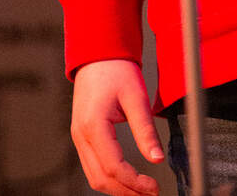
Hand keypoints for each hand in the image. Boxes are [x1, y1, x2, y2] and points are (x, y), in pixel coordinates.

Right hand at [71, 59, 165, 195]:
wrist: (98, 54)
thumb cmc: (116, 70)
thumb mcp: (136, 97)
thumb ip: (146, 130)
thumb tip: (157, 158)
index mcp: (93, 125)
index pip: (113, 167)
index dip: (134, 182)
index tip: (154, 187)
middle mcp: (81, 135)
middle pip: (100, 178)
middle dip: (126, 191)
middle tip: (151, 193)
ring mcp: (78, 137)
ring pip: (94, 176)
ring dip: (117, 188)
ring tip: (141, 190)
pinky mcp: (82, 136)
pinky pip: (92, 166)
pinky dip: (109, 177)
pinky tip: (126, 179)